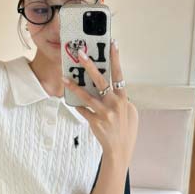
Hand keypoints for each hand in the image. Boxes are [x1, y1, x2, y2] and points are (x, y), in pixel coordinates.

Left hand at [62, 40, 138, 163]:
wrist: (120, 149)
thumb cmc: (126, 130)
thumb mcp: (130, 112)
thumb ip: (122, 99)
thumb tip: (113, 88)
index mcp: (124, 98)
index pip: (119, 74)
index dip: (116, 58)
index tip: (112, 44)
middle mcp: (115, 104)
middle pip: (101, 80)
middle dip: (90, 66)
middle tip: (80, 54)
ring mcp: (105, 113)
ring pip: (87, 96)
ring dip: (74, 86)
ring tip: (64, 78)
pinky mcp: (95, 122)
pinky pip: (83, 110)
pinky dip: (77, 105)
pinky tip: (69, 100)